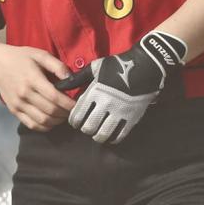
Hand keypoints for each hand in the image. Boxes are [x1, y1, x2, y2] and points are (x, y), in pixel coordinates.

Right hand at [0, 42, 75, 131]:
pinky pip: (32, 125)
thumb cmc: (20, 57)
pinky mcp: (14, 111)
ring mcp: (18, 104)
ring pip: (43, 121)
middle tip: (73, 110)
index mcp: (32, 78)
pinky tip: (51, 120)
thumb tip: (72, 79)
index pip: (55, 97)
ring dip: (57, 122)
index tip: (78, 104)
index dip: (69, 104)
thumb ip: (57, 65)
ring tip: (64, 115)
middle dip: (66, 113)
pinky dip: (45, 127)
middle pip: (51, 111)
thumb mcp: (39, 54)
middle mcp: (24, 94)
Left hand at [65, 30, 187, 143]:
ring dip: (97, 136)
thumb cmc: (116, 66)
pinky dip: (112, 138)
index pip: (78, 114)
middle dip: (84, 129)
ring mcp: (120, 112)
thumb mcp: (94, 69)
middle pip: (89, 126)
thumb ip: (77, 79)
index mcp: (95, 91)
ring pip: (104, 133)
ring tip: (95, 133)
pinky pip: (120, 135)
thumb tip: (60, 86)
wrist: (144, 67)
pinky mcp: (132, 118)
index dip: (73, 121)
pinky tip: (109, 136)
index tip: (74, 121)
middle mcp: (106, 104)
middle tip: (85, 127)